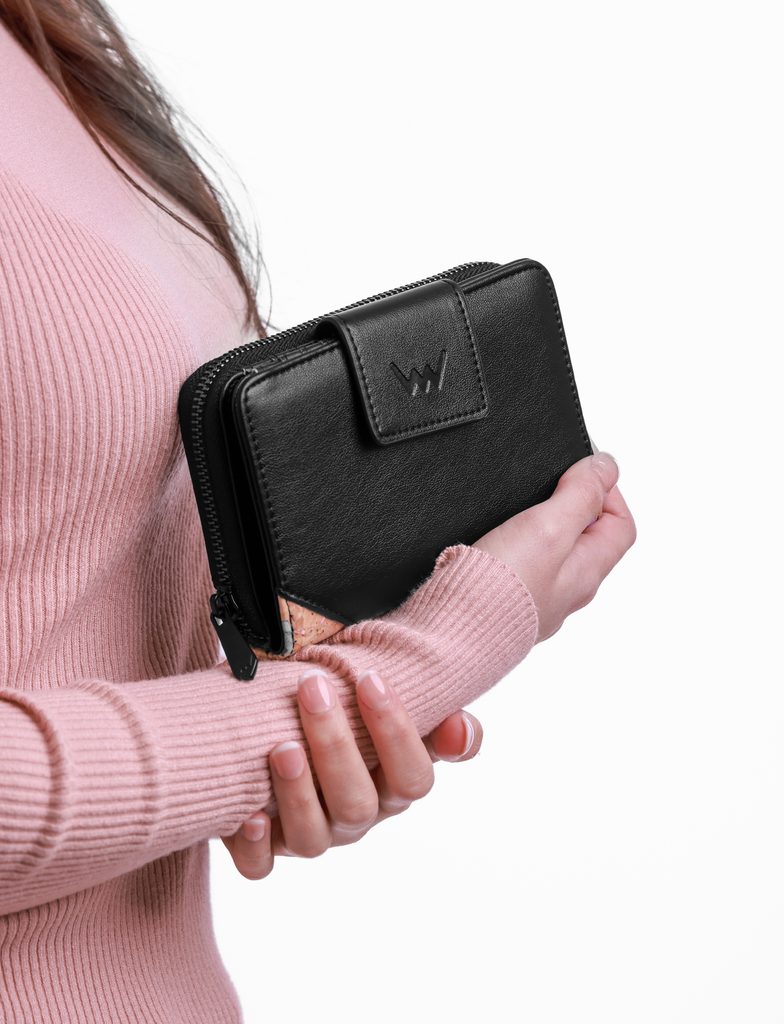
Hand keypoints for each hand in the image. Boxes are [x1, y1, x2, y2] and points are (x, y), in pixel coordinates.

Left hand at [221, 669, 481, 878]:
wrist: (287, 731)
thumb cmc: (347, 714)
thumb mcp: (389, 709)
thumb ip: (434, 716)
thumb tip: (461, 727)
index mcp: (393, 788)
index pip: (412, 777)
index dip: (395, 732)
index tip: (370, 679)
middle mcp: (357, 817)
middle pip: (357, 802)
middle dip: (334, 745)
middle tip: (313, 688)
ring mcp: (313, 835)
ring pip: (312, 837)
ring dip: (298, 793)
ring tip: (281, 748)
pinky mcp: (267, 848)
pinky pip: (260, 866)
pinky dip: (254, 846)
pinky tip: (248, 813)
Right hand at [473, 451, 635, 640]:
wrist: (450, 636)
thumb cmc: (499, 590)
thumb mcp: (549, 528)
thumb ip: (580, 494)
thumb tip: (606, 466)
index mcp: (586, 573)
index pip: (621, 526)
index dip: (608, 491)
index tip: (580, 472)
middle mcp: (565, 591)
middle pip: (587, 539)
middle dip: (572, 504)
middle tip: (547, 485)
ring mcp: (534, 600)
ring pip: (551, 554)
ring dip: (539, 525)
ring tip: (515, 507)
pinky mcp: (502, 602)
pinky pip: (519, 569)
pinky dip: (511, 546)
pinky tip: (489, 538)